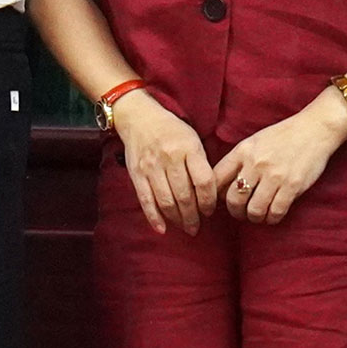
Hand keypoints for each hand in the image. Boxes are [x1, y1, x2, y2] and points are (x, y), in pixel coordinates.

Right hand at [113, 93, 218, 234]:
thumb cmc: (171, 131)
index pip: (203, 181)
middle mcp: (170, 158)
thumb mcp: (192, 140)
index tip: (210, 210)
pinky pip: (146, 200)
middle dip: (193, 216)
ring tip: (184, 227)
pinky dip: (154, 217)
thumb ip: (201, 164)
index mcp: (189, 149)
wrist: (139, 118)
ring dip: (177, 219)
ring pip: (166, 201)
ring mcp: (151, 167)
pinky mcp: (136, 174)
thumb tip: (210, 195)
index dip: (209, 201)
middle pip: (185, 195)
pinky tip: (162, 229)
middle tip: (197, 227)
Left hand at [207, 92, 346, 223]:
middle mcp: (255, 163)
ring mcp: (274, 175)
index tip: (219, 202)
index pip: (217, 179)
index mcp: (242, 151)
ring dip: (254, 217)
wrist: (315, 129)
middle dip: (235, 212)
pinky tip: (273, 215)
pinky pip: (276, 212)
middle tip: (241, 213)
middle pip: (233, 200)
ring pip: (254, 210)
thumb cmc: (283, 137)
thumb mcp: (254, 142)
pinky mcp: (292, 185)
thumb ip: (238, 161)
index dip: (214, 195)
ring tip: (258, 215)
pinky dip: (272, 218)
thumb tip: (221, 187)